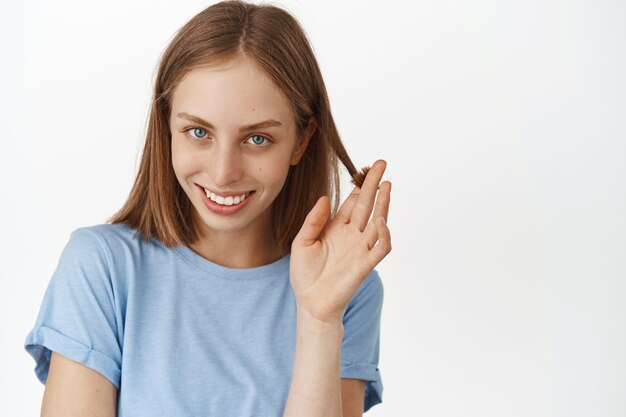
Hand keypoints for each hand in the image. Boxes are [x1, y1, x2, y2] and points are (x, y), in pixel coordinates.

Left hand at [289, 159, 391, 324]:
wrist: (310, 303)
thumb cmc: (304, 274)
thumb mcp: (302, 242)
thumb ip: (313, 221)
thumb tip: (325, 198)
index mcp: (338, 228)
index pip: (353, 202)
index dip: (360, 186)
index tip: (366, 168)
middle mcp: (352, 235)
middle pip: (368, 205)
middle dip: (375, 185)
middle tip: (382, 164)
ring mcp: (360, 249)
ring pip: (378, 222)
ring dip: (383, 204)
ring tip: (386, 184)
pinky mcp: (365, 265)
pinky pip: (380, 248)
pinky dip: (384, 235)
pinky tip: (381, 220)